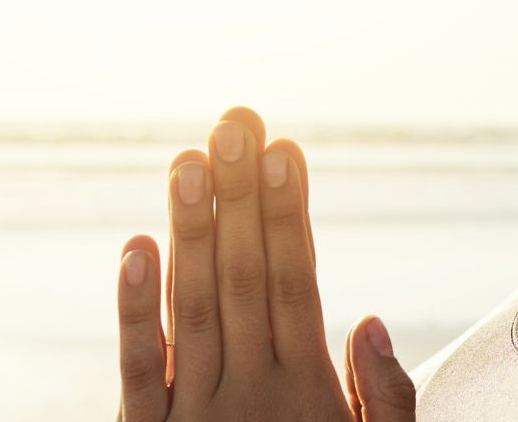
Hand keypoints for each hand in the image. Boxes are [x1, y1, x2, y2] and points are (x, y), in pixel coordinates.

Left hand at [115, 107, 416, 420]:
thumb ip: (384, 396)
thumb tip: (371, 322)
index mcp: (307, 390)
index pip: (296, 282)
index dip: (289, 212)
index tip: (284, 149)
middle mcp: (251, 394)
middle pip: (245, 279)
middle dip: (240, 195)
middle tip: (234, 125)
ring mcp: (196, 417)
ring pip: (191, 308)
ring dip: (192, 229)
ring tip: (190, 159)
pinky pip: (138, 369)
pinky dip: (133, 308)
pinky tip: (135, 246)